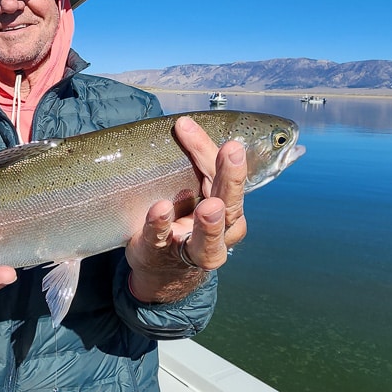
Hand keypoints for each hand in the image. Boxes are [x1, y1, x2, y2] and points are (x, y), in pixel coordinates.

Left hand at [125, 116, 247, 302]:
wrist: (161, 268)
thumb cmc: (182, 219)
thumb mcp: (192, 188)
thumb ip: (194, 161)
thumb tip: (184, 123)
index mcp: (229, 210)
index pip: (223, 178)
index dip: (211, 152)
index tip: (190, 126)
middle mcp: (219, 233)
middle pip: (230, 208)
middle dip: (231, 180)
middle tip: (232, 153)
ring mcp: (191, 249)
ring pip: (208, 242)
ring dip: (210, 223)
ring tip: (208, 206)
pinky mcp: (160, 255)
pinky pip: (162, 242)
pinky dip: (160, 226)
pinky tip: (159, 210)